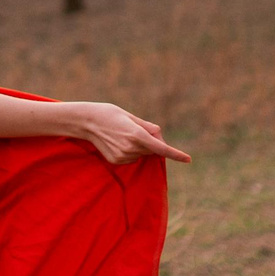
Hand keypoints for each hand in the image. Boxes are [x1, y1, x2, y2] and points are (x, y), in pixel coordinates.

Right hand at [75, 102, 190, 164]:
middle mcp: (131, 148)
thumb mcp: (131, 116)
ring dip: (140, 146)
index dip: (176, 154)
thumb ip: (149, 128)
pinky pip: (132, 158)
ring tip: (123, 134)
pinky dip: (130, 151)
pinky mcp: (116, 161)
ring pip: (142, 154)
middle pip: (152, 149)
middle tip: (136, 128)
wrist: (86, 121)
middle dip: (151, 141)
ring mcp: (123, 156)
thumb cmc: (110, 114)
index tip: (188, 159)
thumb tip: (160, 139)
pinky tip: (118, 142)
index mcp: (137, 135)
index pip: (161, 148)